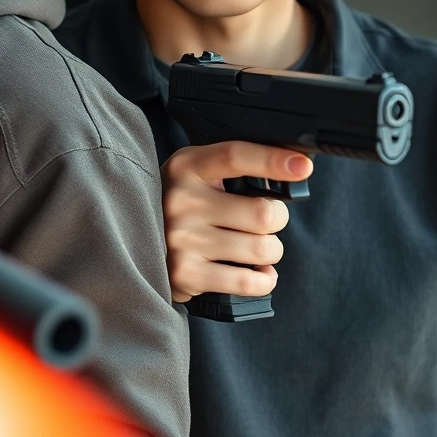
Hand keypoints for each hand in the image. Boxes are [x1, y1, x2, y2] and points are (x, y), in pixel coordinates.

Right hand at [162, 141, 312, 301]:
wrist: (134, 239)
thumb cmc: (181, 204)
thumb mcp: (195, 173)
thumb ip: (232, 169)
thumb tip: (293, 169)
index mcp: (187, 166)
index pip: (235, 156)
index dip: (272, 160)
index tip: (302, 166)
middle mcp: (181, 200)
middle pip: (263, 212)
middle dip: (277, 219)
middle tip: (264, 221)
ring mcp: (182, 238)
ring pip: (262, 248)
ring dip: (271, 251)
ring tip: (255, 246)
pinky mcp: (186, 273)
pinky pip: (249, 281)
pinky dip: (265, 279)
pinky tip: (257, 271)